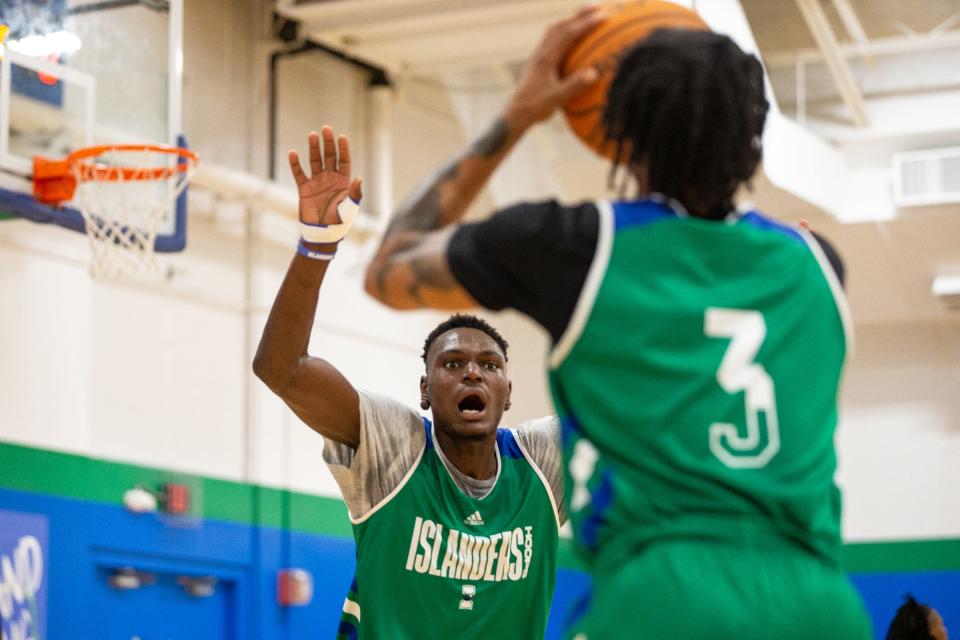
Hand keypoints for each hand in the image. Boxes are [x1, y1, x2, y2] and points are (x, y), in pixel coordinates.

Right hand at [288, 126, 362, 227]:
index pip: (344, 160)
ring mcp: (317, 182)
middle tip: (326, 129)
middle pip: (329, 156)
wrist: (323, 234)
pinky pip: (299, 173)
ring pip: (315, 161)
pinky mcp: (304, 188)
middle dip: (328, 143)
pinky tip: (293, 153)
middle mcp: (330, 179)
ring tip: (313, 135)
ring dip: (314, 148)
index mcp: (343, 181)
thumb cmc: (340, 222)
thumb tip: (359, 179)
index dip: (343, 149)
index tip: (342, 137)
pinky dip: (295, 164)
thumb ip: (355, 193)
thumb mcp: (350, 207)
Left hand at [504, 4, 605, 129]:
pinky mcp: (537, 61)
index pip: (568, 34)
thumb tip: (594, 73)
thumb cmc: (535, 107)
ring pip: (554, 29)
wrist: (515, 113)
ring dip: (571, 19)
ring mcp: (538, 55)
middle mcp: (541, 52)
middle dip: (580, 13)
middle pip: (561, 25)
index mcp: (546, 58)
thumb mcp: (556, 99)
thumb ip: (574, 86)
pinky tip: (573, 35)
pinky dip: (564, 31)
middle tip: (598, 5)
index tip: (603, 16)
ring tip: (586, 15)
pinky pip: (551, 39)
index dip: (586, 23)